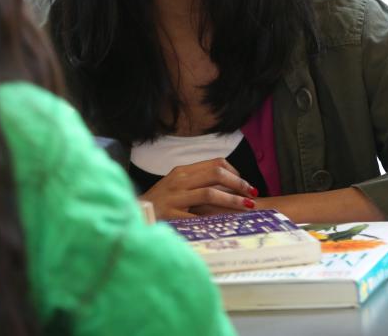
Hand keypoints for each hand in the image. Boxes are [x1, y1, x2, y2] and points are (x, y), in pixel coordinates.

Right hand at [139, 158, 257, 219]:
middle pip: (216, 174)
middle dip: (239, 184)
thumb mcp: (177, 186)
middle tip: (252, 195)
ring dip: (232, 200)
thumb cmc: (159, 202)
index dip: (235, 172)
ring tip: (247, 207)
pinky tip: (227, 224)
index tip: (245, 185)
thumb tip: (229, 186)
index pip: (215, 164)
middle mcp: (179, 181)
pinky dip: (214, 219)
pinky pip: (198, 217)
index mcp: (182, 171)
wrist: (134, 216)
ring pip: (210, 194)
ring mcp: (175, 198)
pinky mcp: (171, 216)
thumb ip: (198, 182)